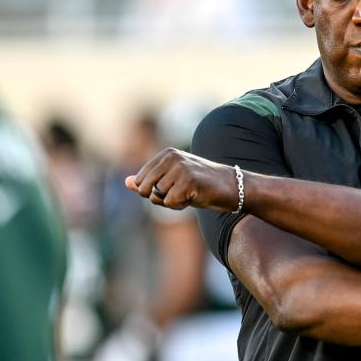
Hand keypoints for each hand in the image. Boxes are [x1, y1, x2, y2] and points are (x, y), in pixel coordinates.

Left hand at [125, 147, 239, 210]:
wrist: (234, 187)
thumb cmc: (202, 186)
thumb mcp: (172, 182)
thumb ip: (148, 182)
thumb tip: (127, 182)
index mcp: (166, 154)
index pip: (140, 181)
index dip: (154, 191)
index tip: (175, 187)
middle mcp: (171, 157)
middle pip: (144, 189)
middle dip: (159, 197)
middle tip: (182, 193)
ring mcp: (180, 167)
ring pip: (157, 197)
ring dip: (172, 202)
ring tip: (190, 194)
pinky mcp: (188, 180)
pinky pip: (170, 203)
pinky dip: (180, 206)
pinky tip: (195, 197)